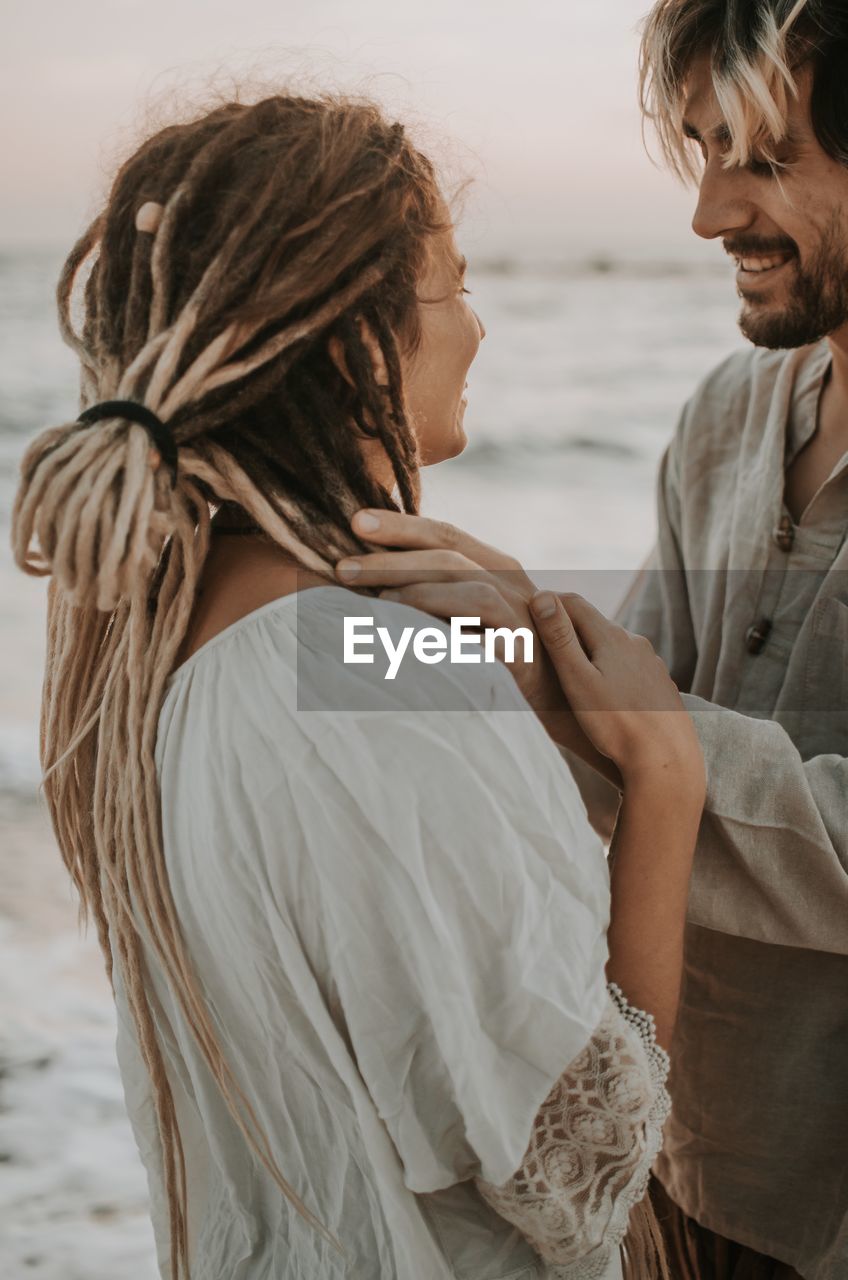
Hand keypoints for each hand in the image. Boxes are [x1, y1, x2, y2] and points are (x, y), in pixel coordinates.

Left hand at [337, 509, 566, 721]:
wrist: (555, 694)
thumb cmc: (495, 651)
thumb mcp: (467, 611)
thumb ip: (434, 587)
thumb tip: (365, 574)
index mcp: (494, 564)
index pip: (445, 533)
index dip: (401, 525)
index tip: (355, 521)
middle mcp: (510, 581)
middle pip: (449, 554)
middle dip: (392, 557)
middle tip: (343, 567)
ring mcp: (521, 613)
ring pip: (469, 586)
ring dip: (417, 590)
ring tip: (375, 602)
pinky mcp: (524, 649)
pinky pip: (486, 629)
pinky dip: (446, 624)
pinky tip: (411, 633)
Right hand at [530, 590, 704, 795]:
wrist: (666, 759)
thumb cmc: (615, 723)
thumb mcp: (578, 679)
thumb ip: (559, 638)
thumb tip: (542, 596)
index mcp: (612, 637)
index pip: (574, 603)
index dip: (548, 603)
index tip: (528, 610)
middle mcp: (636, 643)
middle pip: (595, 623)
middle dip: (568, 626)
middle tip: (543, 639)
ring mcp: (651, 664)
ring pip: (614, 646)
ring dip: (591, 649)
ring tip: (571, 669)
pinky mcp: (660, 685)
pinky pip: (630, 666)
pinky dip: (611, 669)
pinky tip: (605, 691)